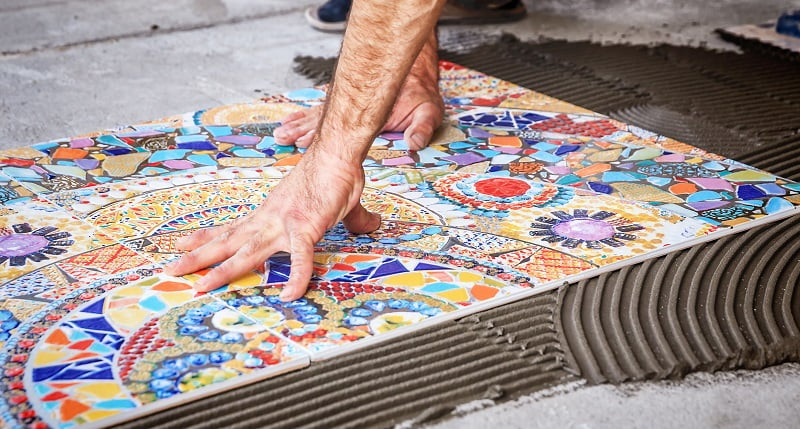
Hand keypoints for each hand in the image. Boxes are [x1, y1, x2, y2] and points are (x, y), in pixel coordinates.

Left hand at [164, 152, 380, 300]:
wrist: (338, 154)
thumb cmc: (333, 173)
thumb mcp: (334, 204)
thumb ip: (350, 219)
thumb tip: (372, 223)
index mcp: (269, 213)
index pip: (232, 229)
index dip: (206, 238)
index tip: (183, 246)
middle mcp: (268, 220)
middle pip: (228, 243)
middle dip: (198, 259)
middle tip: (170, 271)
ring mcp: (284, 225)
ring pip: (247, 253)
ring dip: (223, 272)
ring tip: (200, 288)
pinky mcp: (306, 228)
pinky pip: (301, 258)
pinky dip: (296, 277)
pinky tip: (288, 295)